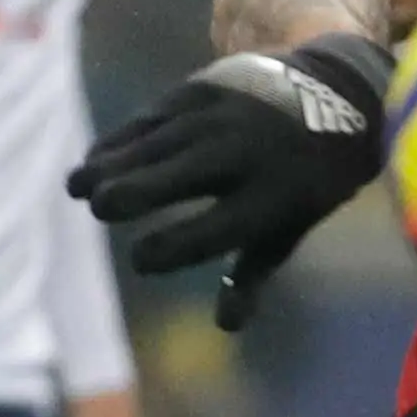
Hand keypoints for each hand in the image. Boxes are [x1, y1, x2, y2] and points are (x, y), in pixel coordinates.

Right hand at [68, 34, 396, 329]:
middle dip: (129, 196)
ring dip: (109, 166)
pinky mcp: (200, 91)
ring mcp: (219, 118)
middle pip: (170, 178)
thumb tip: (227, 325)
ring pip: (150, 146)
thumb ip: (254, 274)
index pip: (208, 232)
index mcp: (271, 198)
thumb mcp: (292, 226)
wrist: (339, 96)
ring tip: (77, 190)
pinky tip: (94, 161)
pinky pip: (149, 119)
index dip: (166, 251)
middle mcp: (242, 154)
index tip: (141, 261)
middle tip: (102, 210)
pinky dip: (119, 141)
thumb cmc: (307, 179)